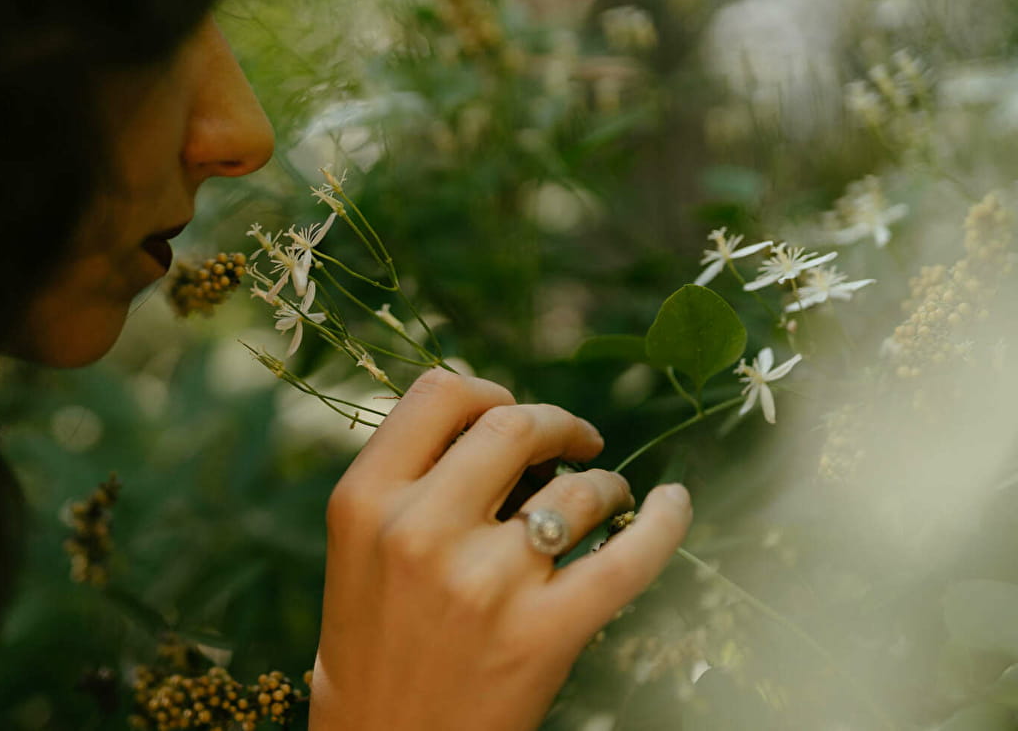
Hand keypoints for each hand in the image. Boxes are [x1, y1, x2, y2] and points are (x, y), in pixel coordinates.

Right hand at [309, 369, 691, 730]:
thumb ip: (409, 477)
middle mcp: (420, 529)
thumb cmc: (373, 640)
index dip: (486, 391)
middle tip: (574, 440)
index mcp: (365, 500)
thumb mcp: (359, 545)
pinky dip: (664, 522)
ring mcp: (485, 581)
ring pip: (576, 489)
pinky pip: (628, 557)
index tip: (509, 412)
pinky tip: (672, 503)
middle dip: (556, 424)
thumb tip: (498, 416)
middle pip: (512, 423)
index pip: (438, 395)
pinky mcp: (543, 633)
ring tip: (605, 499)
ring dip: (603, 484)